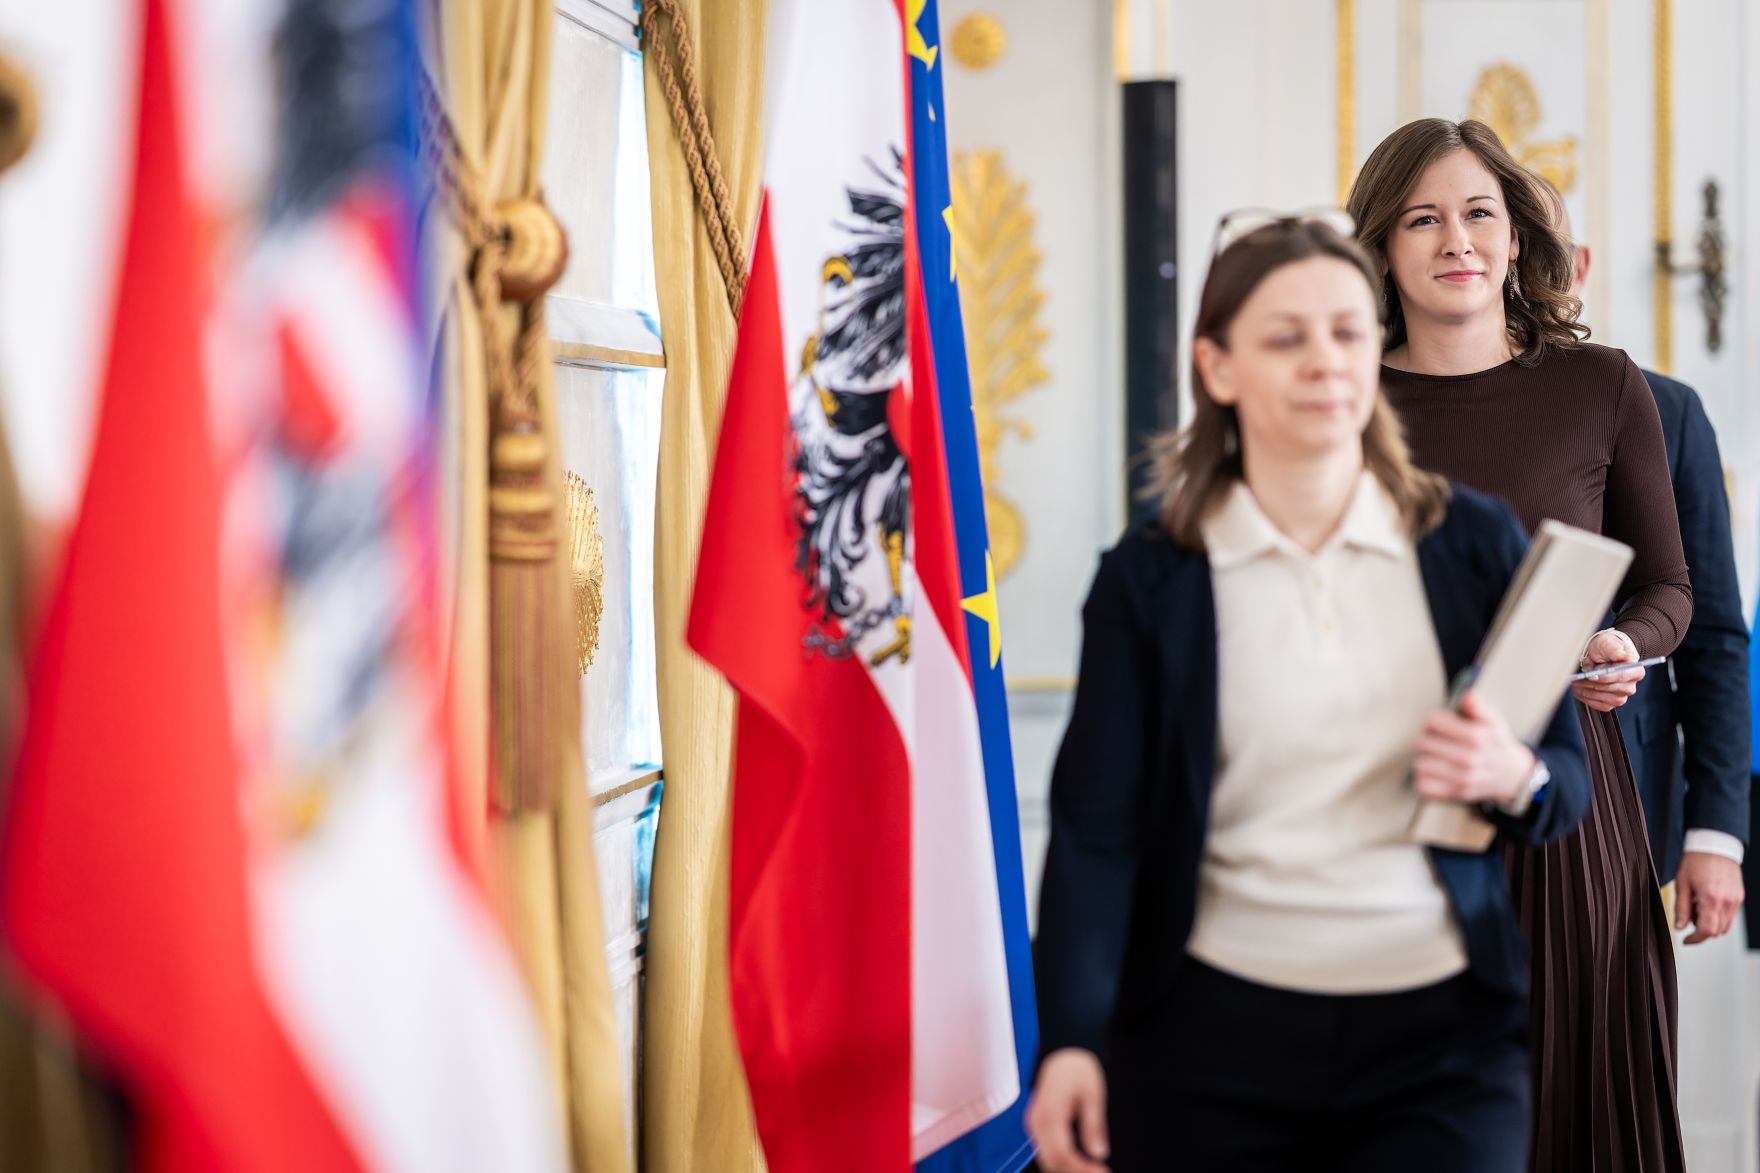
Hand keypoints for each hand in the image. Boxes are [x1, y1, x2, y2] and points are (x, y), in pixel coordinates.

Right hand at [1027, 1048, 1109, 1172]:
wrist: (1061, 1053)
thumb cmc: (1078, 1070)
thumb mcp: (1093, 1094)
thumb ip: (1094, 1125)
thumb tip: (1099, 1153)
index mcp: (1051, 1112)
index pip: (1062, 1153)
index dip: (1081, 1168)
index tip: (1103, 1171)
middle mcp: (1037, 1121)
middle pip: (1052, 1161)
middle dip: (1075, 1172)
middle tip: (1101, 1172)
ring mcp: (1034, 1124)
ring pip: (1047, 1160)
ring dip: (1068, 1170)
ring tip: (1094, 1169)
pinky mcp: (1037, 1126)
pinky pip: (1046, 1152)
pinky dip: (1062, 1162)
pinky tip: (1082, 1163)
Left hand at [1412, 691, 1534, 806]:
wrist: (1512, 775)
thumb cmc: (1497, 743)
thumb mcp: (1494, 721)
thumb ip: (1478, 708)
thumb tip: (1467, 696)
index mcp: (1477, 736)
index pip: (1433, 721)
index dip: (1431, 720)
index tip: (1437, 724)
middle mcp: (1469, 758)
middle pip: (1422, 743)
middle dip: (1424, 737)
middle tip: (1432, 739)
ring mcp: (1463, 778)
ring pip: (1420, 764)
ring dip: (1423, 758)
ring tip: (1432, 755)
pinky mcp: (1456, 793)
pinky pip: (1424, 786)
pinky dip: (1423, 778)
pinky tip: (1432, 772)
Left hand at [1571, 628, 1645, 711]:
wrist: (1602, 654)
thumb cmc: (1607, 649)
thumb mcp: (1610, 643)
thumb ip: (1615, 650)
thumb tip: (1621, 656)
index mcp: (1635, 671)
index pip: (1620, 676)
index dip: (1605, 677)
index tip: (1591, 675)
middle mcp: (1630, 685)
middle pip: (1611, 689)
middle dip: (1591, 684)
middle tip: (1576, 679)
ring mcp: (1622, 696)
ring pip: (1605, 699)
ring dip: (1587, 692)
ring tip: (1575, 684)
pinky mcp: (1611, 702)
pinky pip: (1600, 705)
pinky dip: (1587, 698)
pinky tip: (1579, 690)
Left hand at [1676, 852, 1744, 943]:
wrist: (1714, 845)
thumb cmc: (1696, 861)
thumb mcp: (1681, 884)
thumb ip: (1681, 908)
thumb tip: (1679, 927)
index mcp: (1711, 899)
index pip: (1706, 931)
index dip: (1695, 939)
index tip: (1686, 940)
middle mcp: (1727, 902)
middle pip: (1717, 931)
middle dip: (1701, 931)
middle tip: (1689, 915)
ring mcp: (1736, 900)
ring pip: (1725, 926)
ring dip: (1711, 924)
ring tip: (1697, 906)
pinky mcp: (1740, 897)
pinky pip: (1730, 915)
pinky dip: (1718, 916)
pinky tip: (1707, 902)